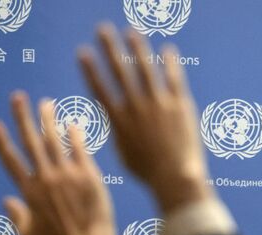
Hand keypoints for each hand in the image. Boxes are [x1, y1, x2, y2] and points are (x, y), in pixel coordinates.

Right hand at [0, 93, 115, 234]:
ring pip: (54, 140)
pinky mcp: (88, 176)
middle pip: (30, 141)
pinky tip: (72, 123)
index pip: (10, 160)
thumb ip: (16, 217)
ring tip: (45, 103)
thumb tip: (7, 200)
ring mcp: (67, 175)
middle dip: (23, 117)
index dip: (1, 141)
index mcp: (28, 191)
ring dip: (48, 119)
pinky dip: (74, 135)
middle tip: (19, 97)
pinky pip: (80, 149)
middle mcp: (45, 178)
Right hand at [78, 24, 210, 213]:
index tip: (82, 52)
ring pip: (146, 70)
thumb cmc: (148, 171)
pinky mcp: (180, 105)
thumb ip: (118, 132)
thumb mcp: (124, 153)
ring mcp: (159, 105)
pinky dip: (170, 63)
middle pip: (120, 72)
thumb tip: (113, 119)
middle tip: (102, 29)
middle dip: (110, 48)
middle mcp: (137, 108)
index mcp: (120, 120)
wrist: (176, 177)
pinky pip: (174, 79)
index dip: (90, 69)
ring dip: (138, 49)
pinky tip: (168, 50)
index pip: (100, 89)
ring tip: (131, 32)